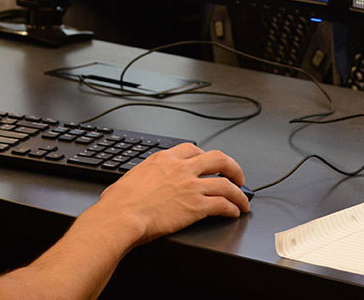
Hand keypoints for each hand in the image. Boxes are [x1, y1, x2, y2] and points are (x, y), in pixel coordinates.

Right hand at [97, 143, 248, 244]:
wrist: (121, 215)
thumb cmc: (120, 201)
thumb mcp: (132, 176)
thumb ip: (146, 174)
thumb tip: (144, 181)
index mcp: (164, 159)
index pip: (192, 149)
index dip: (206, 156)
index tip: (210, 164)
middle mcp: (180, 168)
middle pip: (218, 159)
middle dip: (233, 167)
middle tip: (237, 177)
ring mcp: (190, 186)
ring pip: (227, 183)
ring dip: (239, 193)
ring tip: (243, 201)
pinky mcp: (197, 206)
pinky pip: (223, 204)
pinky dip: (233, 209)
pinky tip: (234, 213)